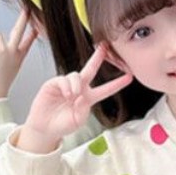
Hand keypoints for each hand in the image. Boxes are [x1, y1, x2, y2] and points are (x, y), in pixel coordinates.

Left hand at [0, 11, 37, 101]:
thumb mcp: (5, 71)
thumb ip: (3, 58)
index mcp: (17, 59)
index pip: (27, 43)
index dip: (32, 35)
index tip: (37, 28)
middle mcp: (12, 52)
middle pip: (19, 30)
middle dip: (23, 19)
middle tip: (26, 11)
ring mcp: (3, 48)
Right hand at [16, 45, 132, 153]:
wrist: (45, 127)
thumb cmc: (62, 125)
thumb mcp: (77, 121)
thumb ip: (84, 110)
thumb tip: (82, 96)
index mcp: (89, 98)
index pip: (106, 89)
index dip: (117, 84)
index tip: (130, 77)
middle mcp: (79, 88)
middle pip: (91, 69)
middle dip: (98, 57)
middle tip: (105, 47)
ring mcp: (67, 84)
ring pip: (77, 75)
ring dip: (77, 85)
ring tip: (72, 97)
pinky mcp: (55, 83)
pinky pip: (64, 79)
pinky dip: (67, 86)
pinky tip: (66, 95)